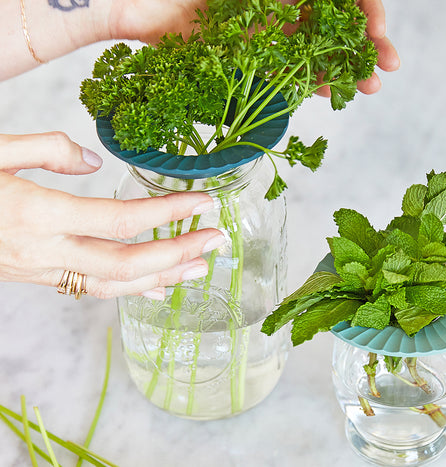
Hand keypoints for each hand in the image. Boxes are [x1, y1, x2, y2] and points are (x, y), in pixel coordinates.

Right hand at [0, 132, 224, 299]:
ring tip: (200, 269)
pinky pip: (92, 291)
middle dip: (178, 253)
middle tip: (218, 241)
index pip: (121, 220)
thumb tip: (94, 161)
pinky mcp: (37, 278)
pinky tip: (158, 287)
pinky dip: (131, 290)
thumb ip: (46, 150)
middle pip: (126, 263)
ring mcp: (41, 271)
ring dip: (162, 278)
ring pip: (112, 286)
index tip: (205, 203)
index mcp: (38, 214)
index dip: (168, 214)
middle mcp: (45, 251)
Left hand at [108, 0, 398, 93]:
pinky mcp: (251, 59)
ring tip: (368, 87)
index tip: (376, 29)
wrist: (136, 2)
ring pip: (317, 50)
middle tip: (387, 65)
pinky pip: (287, 73)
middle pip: (335, 23)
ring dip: (345, 68)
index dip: (365, 9)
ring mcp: (268, 32)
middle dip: (366, 43)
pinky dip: (309, 83)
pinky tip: (329, 92)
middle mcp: (281, 5)